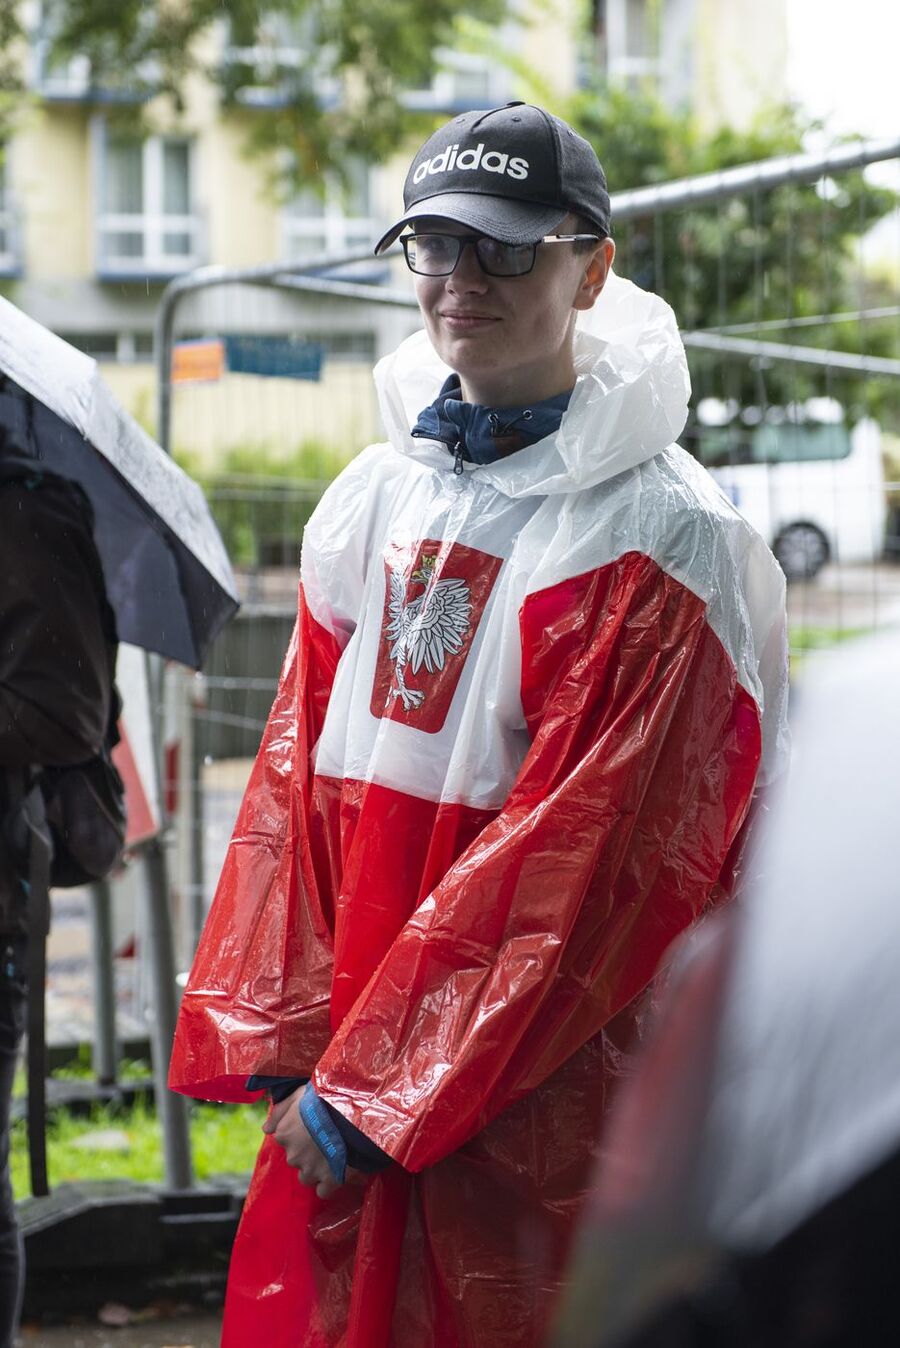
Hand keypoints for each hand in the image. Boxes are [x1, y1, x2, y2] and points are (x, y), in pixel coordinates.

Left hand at [262, 1084, 340, 1198]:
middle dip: (308, 1153)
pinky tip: (338, 1172)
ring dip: (316, 1170)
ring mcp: (311, 1170)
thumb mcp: (297, 1095)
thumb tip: (266, 1129)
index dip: (299, 1134)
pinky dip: (329, 1184)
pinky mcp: (329, 1181)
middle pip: (296, 1159)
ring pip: (307, 1177)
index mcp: (284, 1134)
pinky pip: (323, 1191)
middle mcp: (293, 1155)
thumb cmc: (323, 1098)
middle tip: (325, 1140)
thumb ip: (279, 1111)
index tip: (312, 1128)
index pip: (285, 1140)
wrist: (351, 1112)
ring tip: (332, 1156)